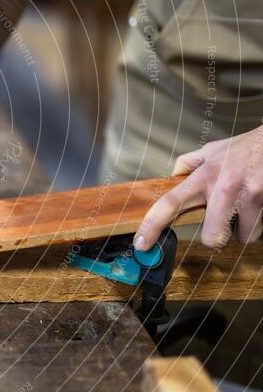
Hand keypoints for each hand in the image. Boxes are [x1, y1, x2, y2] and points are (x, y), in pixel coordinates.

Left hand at [135, 126, 262, 249]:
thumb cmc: (245, 148)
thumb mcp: (211, 150)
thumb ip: (188, 164)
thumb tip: (172, 177)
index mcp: (203, 176)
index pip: (169, 203)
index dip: (152, 225)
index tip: (140, 243)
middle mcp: (223, 187)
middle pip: (211, 236)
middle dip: (216, 238)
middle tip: (221, 225)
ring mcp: (248, 196)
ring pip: (242, 236)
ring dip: (244, 227)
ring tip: (247, 206)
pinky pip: (259, 230)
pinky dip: (257, 222)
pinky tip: (258, 205)